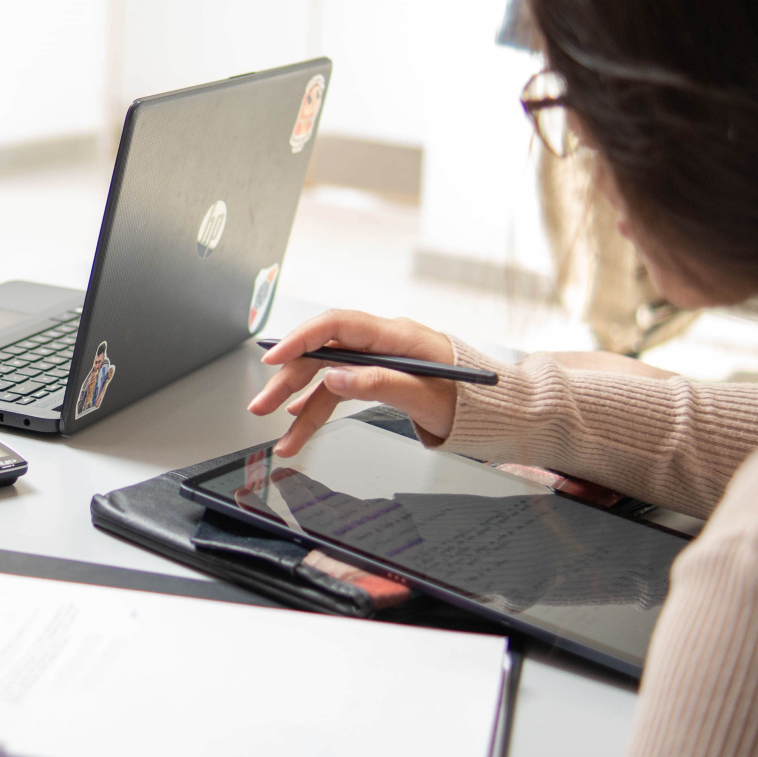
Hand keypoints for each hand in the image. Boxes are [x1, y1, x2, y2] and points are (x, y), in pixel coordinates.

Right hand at [249, 309, 459, 456]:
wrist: (495, 410)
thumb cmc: (469, 401)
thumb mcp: (425, 396)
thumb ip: (378, 383)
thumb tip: (333, 378)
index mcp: (396, 335)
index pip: (337, 326)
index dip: (301, 339)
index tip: (274, 358)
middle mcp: (382, 342)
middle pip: (323, 354)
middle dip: (288, 381)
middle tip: (262, 406)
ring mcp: (379, 359)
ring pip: (327, 375)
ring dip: (300, 402)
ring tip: (279, 431)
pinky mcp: (380, 375)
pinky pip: (341, 387)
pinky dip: (319, 404)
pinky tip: (298, 416)